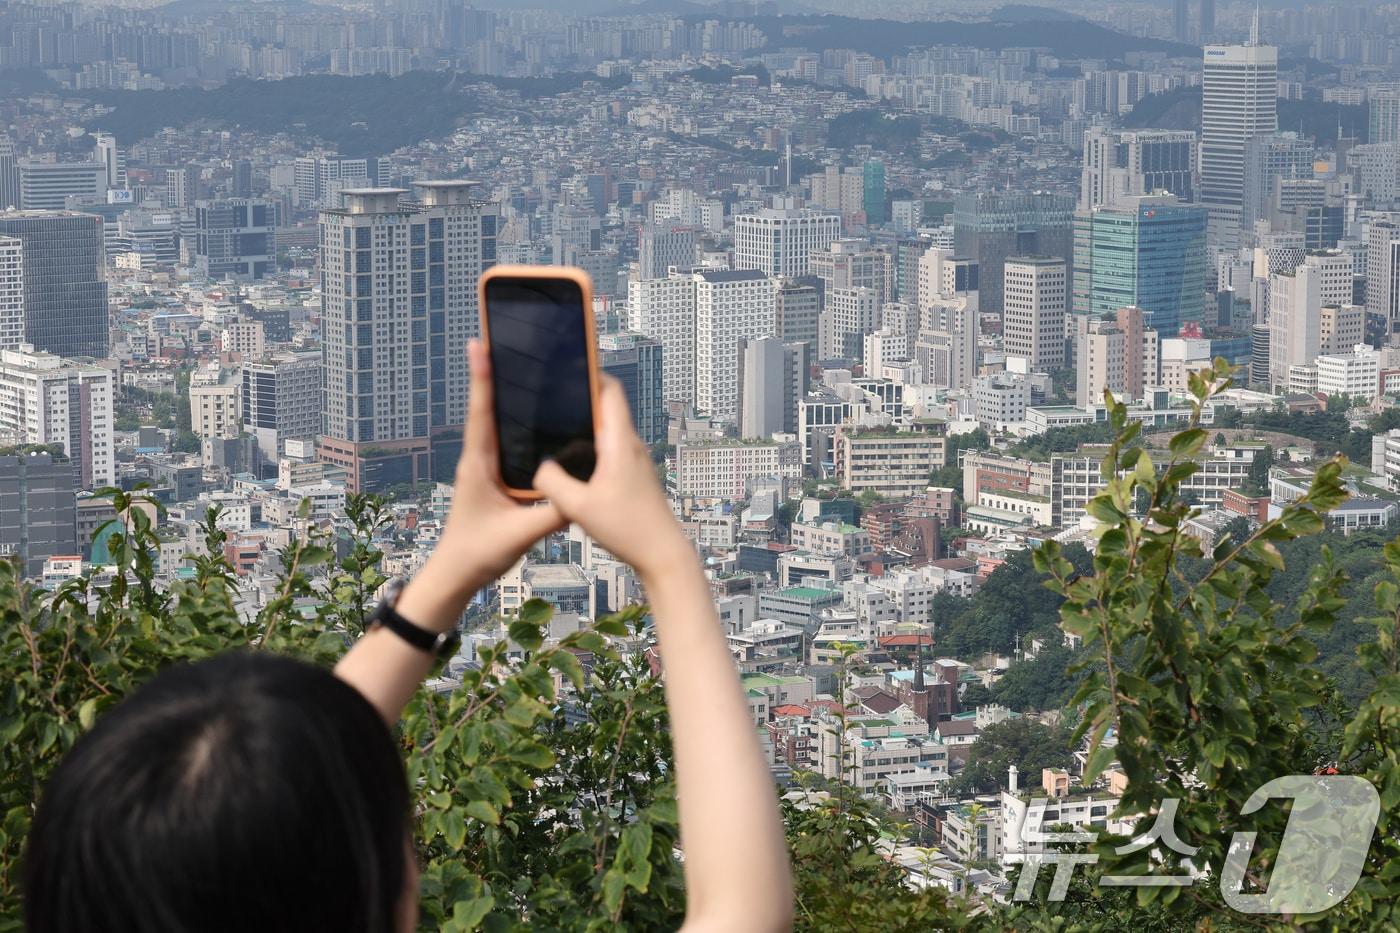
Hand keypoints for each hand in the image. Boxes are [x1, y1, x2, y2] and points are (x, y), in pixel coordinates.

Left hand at [397, 340, 565, 629]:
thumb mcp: (519, 534)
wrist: (456, 575)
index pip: (481, 414)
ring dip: (501, 395)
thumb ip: (551, 515)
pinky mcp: (492, 479)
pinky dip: (511, 422)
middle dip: (493, 374)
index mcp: (478, 466)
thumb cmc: (478, 554)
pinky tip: (527, 414)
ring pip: (494, 423)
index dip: (482, 379)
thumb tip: (582, 493)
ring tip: (513, 365)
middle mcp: (478, 461)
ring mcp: (483, 469)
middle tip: (497, 339)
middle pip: (487, 408)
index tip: (479, 345)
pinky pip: (503, 442)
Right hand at [532, 375, 691, 582]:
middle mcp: (630, 445)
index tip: (566, 368)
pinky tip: (572, 462)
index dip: (590, 374)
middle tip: (551, 397)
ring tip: (555, 426)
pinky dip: (592, 446)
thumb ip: (552, 482)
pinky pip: (610, 450)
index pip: (610, 391)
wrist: (663, 554)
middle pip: (607, 407)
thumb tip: (540, 467)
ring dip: (586, 424)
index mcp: (620, 442)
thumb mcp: (578, 506)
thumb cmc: (628, 528)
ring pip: (608, 430)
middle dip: (581, 398)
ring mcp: (634, 461)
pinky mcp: (633, 477)